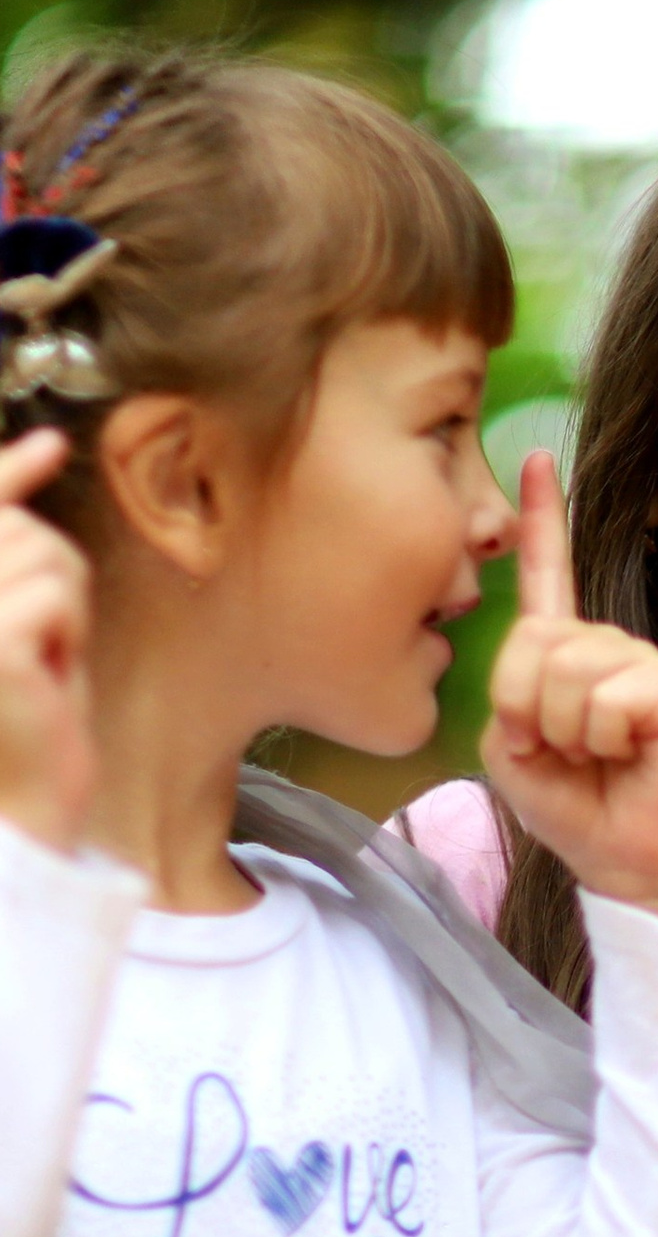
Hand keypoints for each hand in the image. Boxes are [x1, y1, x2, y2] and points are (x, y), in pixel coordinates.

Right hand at [0, 429, 91, 850]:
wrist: (30, 792)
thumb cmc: (30, 705)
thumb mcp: (29, 608)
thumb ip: (19, 536)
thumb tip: (46, 444)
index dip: (9, 471)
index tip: (52, 445)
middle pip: (28, 531)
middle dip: (57, 584)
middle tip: (45, 646)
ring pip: (47, 555)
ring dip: (68, 611)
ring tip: (43, 661)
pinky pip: (57, 594)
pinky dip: (69, 632)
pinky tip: (48, 673)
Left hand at [481, 451, 657, 924]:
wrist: (629, 864)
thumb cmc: (577, 810)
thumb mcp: (512, 747)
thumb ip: (507, 690)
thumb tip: (547, 654)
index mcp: (566, 656)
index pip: (549, 579)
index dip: (541, 522)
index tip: (537, 462)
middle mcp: (607, 648)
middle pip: (534, 640)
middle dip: (530, 708)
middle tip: (566, 753)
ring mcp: (643, 664)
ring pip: (565, 668)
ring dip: (566, 729)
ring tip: (597, 758)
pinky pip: (609, 694)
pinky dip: (603, 736)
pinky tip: (629, 755)